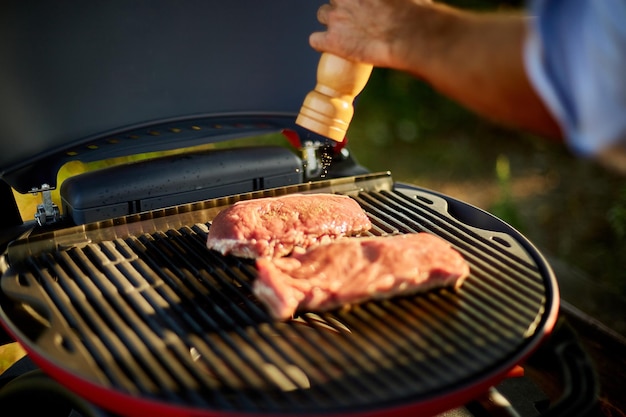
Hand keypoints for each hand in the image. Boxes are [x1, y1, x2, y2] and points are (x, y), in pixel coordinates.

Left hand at [310, 0, 431, 68]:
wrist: (409, 36)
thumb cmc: (416, 12)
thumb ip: (394, 0)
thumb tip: (408, 1)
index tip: (362, 4)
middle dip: (343, 5)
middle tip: (358, 17)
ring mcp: (335, 15)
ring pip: (323, 14)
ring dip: (333, 22)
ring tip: (348, 33)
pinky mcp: (332, 39)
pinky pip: (315, 39)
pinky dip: (323, 43)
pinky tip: (337, 48)